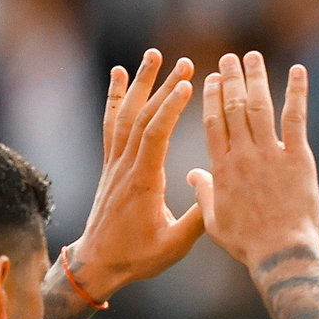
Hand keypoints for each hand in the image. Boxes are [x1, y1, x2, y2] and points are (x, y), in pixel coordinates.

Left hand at [64, 51, 206, 298]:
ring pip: (125, 115)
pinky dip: (115, 97)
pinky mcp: (111, 165)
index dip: (170, 109)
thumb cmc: (137, 258)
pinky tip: (119, 75)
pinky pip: (111, 124)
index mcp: (143, 183)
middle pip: (142, 117)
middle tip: (183, 62)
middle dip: (162, 87)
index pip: (155, 136)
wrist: (98, 263)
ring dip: (139, 83)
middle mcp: (125, 167)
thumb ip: (197, 219)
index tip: (187, 85)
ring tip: (153, 55)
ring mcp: (115, 163)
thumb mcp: (174, 245)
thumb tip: (221, 193)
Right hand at [190, 51, 318, 268]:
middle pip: (233, 108)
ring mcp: (270, 155)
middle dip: (231, 80)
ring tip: (252, 57)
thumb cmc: (247, 242)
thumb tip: (192, 177)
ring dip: (255, 78)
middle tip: (230, 58)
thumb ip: (203, 194)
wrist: (280, 252)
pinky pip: (295, 119)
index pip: (213, 122)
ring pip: (259, 107)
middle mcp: (243, 155)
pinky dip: (297, 93)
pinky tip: (298, 71)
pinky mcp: (297, 159)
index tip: (213, 79)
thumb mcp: (214, 221)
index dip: (212, 97)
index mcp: (221, 168)